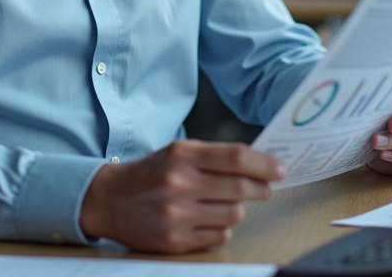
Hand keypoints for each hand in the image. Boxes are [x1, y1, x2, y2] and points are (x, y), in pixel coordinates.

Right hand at [79, 140, 284, 252]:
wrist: (111, 199)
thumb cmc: (151, 173)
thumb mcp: (178, 152)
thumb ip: (214, 156)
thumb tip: (260, 163)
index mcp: (181, 155)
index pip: (236, 157)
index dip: (264, 164)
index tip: (280, 169)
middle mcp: (179, 183)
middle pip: (240, 188)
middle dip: (261, 189)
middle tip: (265, 188)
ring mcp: (176, 214)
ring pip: (233, 215)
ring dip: (238, 209)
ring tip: (224, 203)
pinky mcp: (175, 240)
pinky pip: (219, 236)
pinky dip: (222, 228)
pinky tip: (207, 219)